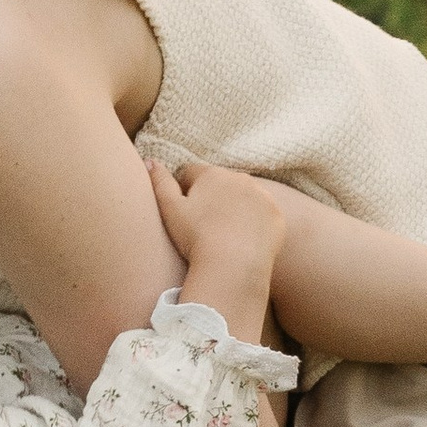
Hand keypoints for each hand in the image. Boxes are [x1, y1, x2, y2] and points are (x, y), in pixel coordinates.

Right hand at [153, 159, 281, 336]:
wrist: (233, 266)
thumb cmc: (196, 238)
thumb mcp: (169, 209)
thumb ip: (159, 181)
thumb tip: (149, 160)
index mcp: (212, 174)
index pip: (191, 174)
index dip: (184, 192)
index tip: (184, 213)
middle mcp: (240, 178)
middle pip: (220, 183)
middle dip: (212, 198)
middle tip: (203, 226)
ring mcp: (262, 195)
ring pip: (243, 197)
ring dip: (234, 208)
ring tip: (224, 234)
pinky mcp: (276, 215)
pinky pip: (262, 214)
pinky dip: (254, 223)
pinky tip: (243, 240)